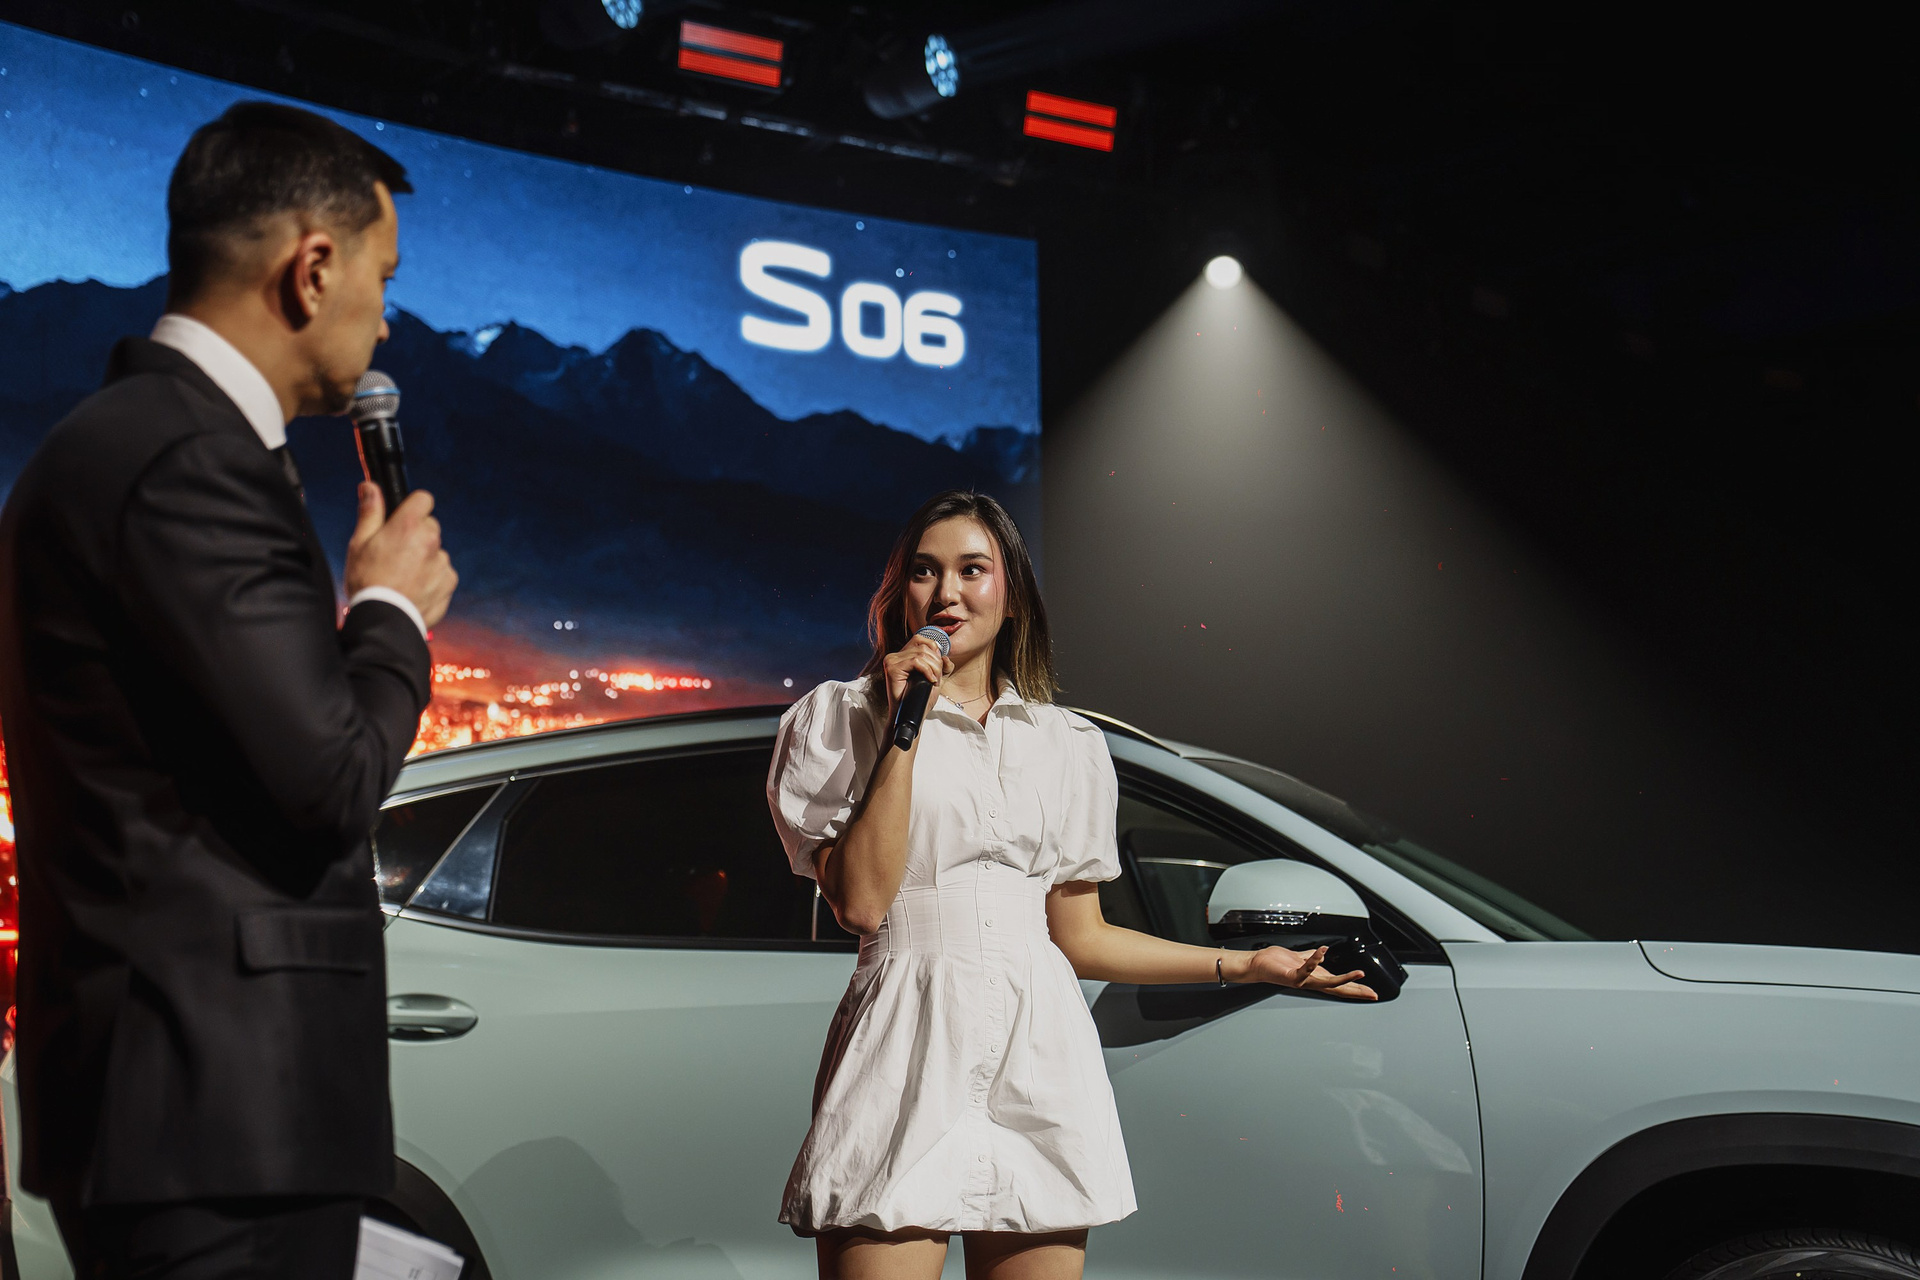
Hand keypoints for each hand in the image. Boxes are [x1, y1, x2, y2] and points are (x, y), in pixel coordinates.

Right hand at [344, 483, 457, 629]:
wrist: (384, 618)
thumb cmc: (367, 581)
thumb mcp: (359, 543)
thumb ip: (370, 512)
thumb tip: (370, 487)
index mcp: (409, 526)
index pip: (424, 499)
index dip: (412, 506)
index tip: (403, 517)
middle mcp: (431, 540)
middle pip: (429, 525)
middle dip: (416, 533)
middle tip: (395, 552)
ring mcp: (443, 562)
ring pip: (436, 550)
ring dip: (424, 557)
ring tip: (402, 575)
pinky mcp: (450, 581)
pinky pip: (443, 572)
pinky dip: (432, 577)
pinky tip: (414, 587)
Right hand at [882, 629, 952, 716]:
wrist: (911, 715)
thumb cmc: (920, 699)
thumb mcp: (936, 679)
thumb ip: (942, 667)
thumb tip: (946, 657)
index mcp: (904, 655)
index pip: (921, 640)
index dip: (934, 650)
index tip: (938, 667)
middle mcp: (896, 655)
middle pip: (924, 646)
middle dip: (936, 662)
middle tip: (935, 678)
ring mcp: (892, 660)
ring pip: (922, 654)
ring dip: (933, 669)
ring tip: (932, 681)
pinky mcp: (892, 667)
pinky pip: (916, 661)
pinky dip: (927, 671)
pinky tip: (929, 680)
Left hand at [1240, 945, 1377, 1000]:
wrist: (1258, 964)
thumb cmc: (1276, 962)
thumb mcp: (1299, 958)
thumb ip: (1312, 957)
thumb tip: (1322, 953)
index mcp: (1315, 976)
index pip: (1340, 984)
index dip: (1356, 988)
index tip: (1372, 993)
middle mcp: (1311, 981)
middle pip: (1339, 988)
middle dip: (1357, 991)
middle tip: (1373, 994)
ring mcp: (1302, 981)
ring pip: (1327, 982)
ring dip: (1344, 979)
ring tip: (1360, 974)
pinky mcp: (1292, 976)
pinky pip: (1306, 968)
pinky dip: (1314, 960)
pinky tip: (1324, 952)